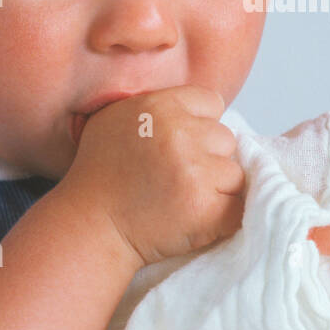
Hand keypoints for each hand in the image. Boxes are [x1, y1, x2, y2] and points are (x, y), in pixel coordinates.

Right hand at [63, 86, 245, 268]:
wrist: (90, 226)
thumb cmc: (101, 174)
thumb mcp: (116, 118)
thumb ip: (157, 104)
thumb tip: (198, 107)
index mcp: (160, 106)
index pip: (213, 102)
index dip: (200, 125)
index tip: (182, 146)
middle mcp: (180, 133)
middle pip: (226, 138)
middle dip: (209, 157)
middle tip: (178, 177)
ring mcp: (195, 172)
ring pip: (234, 173)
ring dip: (217, 188)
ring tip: (183, 198)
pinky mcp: (205, 209)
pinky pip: (238, 207)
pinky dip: (224, 216)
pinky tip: (197, 218)